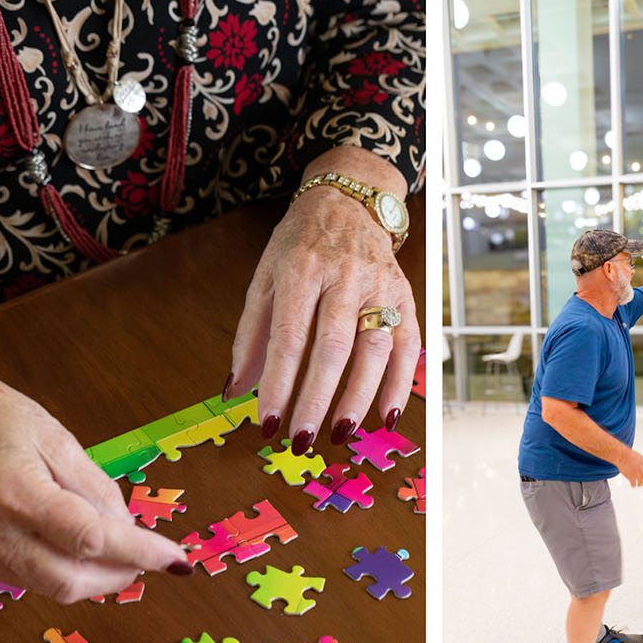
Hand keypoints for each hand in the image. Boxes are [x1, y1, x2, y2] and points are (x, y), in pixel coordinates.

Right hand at [0, 367, 191, 603]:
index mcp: (14, 493)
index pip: (90, 538)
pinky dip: (67, 572)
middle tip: (152, 558)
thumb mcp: (57, 440)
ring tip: (121, 551)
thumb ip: (96, 489)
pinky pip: (32, 580)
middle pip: (69, 580)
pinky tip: (83, 550)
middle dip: (120, 575)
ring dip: (96, 578)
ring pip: (51, 588)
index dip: (138, 552)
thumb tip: (129, 531)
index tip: (175, 558)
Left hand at [225, 146, 421, 454]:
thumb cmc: (301, 245)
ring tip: (342, 433)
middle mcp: (343, 278)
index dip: (279, 385)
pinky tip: (387, 416)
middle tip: (302, 440)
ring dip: (358, 398)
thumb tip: (235, 391)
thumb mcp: (264, 278)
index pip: (289, 338)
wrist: (351, 203)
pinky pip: (407, 346)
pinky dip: (399, 383)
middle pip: (333, 348)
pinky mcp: (405, 297)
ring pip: (373, 350)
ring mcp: (379, 288)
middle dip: (317, 399)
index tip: (268, 423)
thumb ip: (251, 335)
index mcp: (300, 271)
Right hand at [616, 448, 642, 486]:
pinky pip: (634, 484)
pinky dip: (633, 485)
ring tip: (638, 484)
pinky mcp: (631, 477)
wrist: (622, 455)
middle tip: (642, 482)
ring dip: (640, 484)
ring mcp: (638, 474)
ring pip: (641, 483)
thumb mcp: (639, 457)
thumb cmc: (629, 455)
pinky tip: (632, 485)